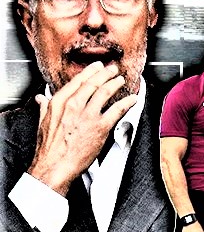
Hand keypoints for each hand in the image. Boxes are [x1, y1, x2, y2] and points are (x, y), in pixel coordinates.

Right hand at [28, 62, 137, 195]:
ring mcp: (88, 115)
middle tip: (113, 70)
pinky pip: (117, 110)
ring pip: (105, 92)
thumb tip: (42, 98)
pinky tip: (132, 99)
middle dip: (106, 74)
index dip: (90, 72)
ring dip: (116, 84)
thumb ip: (45, 107)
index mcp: (59, 103)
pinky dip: (127, 102)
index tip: (97, 67)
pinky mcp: (100, 127)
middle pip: (93, 83)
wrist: (55, 165)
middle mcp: (74, 105)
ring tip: (122, 80)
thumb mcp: (42, 123)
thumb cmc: (49, 148)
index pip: (77, 81)